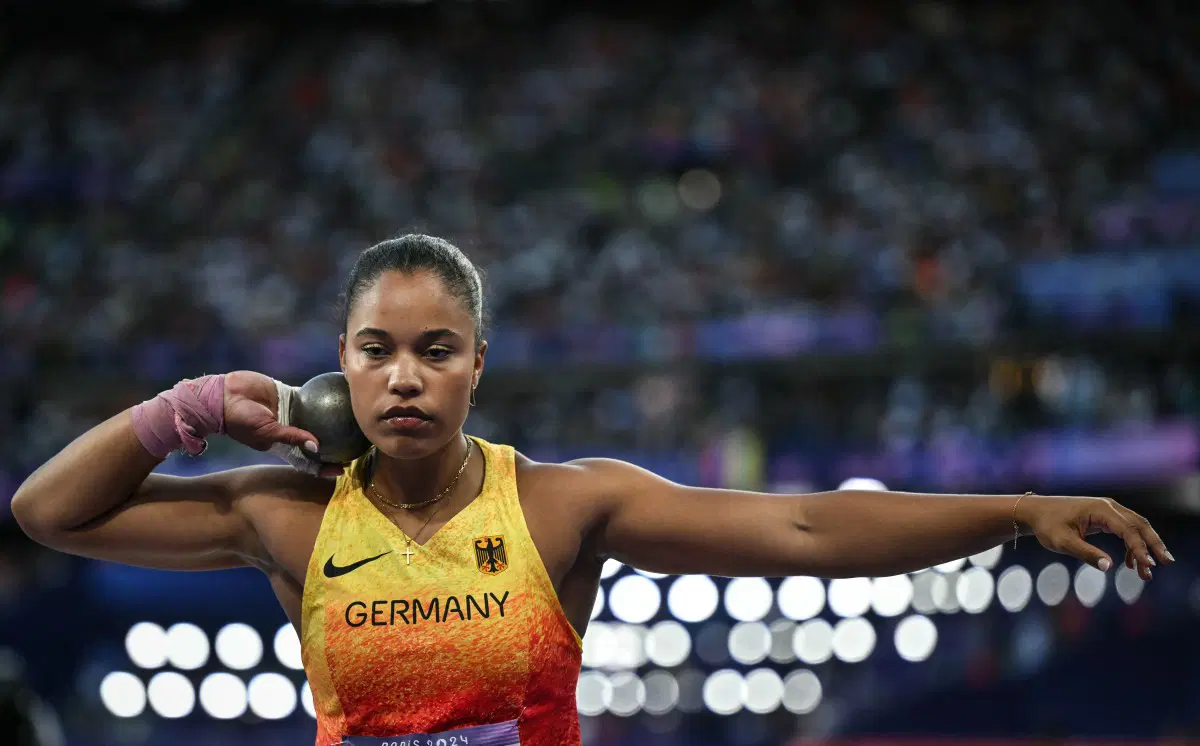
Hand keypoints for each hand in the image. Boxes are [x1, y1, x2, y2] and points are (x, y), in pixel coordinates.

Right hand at [223, 371, 342, 477]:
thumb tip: (317, 448)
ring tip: (354, 417)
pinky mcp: (290, 396)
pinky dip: (323, 395)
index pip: (308, 461)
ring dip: (334, 418)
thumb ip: (291, 437)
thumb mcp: (266, 432)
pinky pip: (311, 397)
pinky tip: (339, 392)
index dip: (324, 467)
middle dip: (336, 444)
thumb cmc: (239, 419)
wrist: (223, 395)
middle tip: (356, 444)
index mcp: (283, 446)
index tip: (342, 470)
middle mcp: (290, 431)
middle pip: (318, 440)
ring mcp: (292, 414)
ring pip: (318, 418)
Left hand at [1016, 494, 1174, 579]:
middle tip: (1166, 564)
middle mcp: (1109, 506)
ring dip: (1145, 548)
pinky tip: (1131, 564)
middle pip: (1140, 525)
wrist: (1035, 512)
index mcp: (1100, 510)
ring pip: (1136, 528)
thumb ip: (1086, 554)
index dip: (1140, 549)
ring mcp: (1108, 510)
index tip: (1149, 566)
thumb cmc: (1047, 525)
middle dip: (1154, 545)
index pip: (1128, 530)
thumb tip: (1109, 567)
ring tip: (1148, 572)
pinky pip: (1126, 530)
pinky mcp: (1105, 517)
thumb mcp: (1062, 542)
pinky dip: (1133, 546)